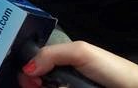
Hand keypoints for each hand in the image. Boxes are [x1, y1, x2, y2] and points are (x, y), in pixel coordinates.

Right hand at [17, 41, 137, 87]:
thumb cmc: (110, 69)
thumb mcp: (80, 52)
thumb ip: (51, 54)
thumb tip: (27, 68)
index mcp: (63, 59)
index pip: (34, 63)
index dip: (27, 70)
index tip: (28, 79)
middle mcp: (62, 76)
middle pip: (36, 79)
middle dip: (32, 82)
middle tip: (37, 86)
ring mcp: (69, 87)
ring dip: (42, 87)